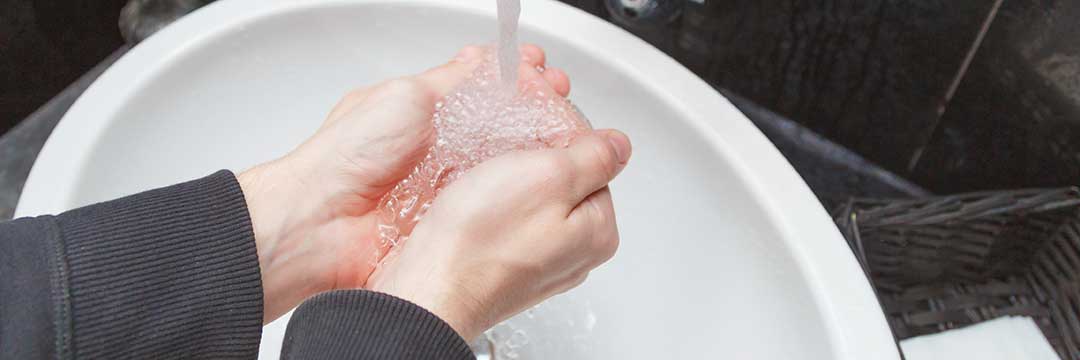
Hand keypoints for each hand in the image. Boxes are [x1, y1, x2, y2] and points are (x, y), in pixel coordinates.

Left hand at [236, 45, 572, 322]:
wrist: (322, 224)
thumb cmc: (347, 158)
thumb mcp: (405, 97)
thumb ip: (450, 81)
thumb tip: (480, 60)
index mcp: (425, 114)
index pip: (483, 89)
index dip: (516, 79)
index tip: (541, 71)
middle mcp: (440, 150)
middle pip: (501, 127)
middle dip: (534, 112)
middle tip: (560, 100)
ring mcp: (448, 186)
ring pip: (503, 165)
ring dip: (532, 151)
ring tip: (563, 134)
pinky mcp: (452, 220)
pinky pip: (491, 202)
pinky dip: (514, 189)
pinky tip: (537, 177)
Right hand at [367, 129, 631, 339]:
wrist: (429, 289)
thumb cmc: (481, 240)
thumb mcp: (548, 175)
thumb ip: (593, 156)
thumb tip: (619, 145)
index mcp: (598, 230)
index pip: (594, 162)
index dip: (562, 135)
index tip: (533, 126)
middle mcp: (576, 253)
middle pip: (566, 182)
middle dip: (537, 158)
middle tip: (503, 151)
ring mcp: (540, 264)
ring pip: (534, 200)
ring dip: (510, 180)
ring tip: (483, 177)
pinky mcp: (506, 267)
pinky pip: (508, 222)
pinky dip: (493, 205)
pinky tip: (473, 203)